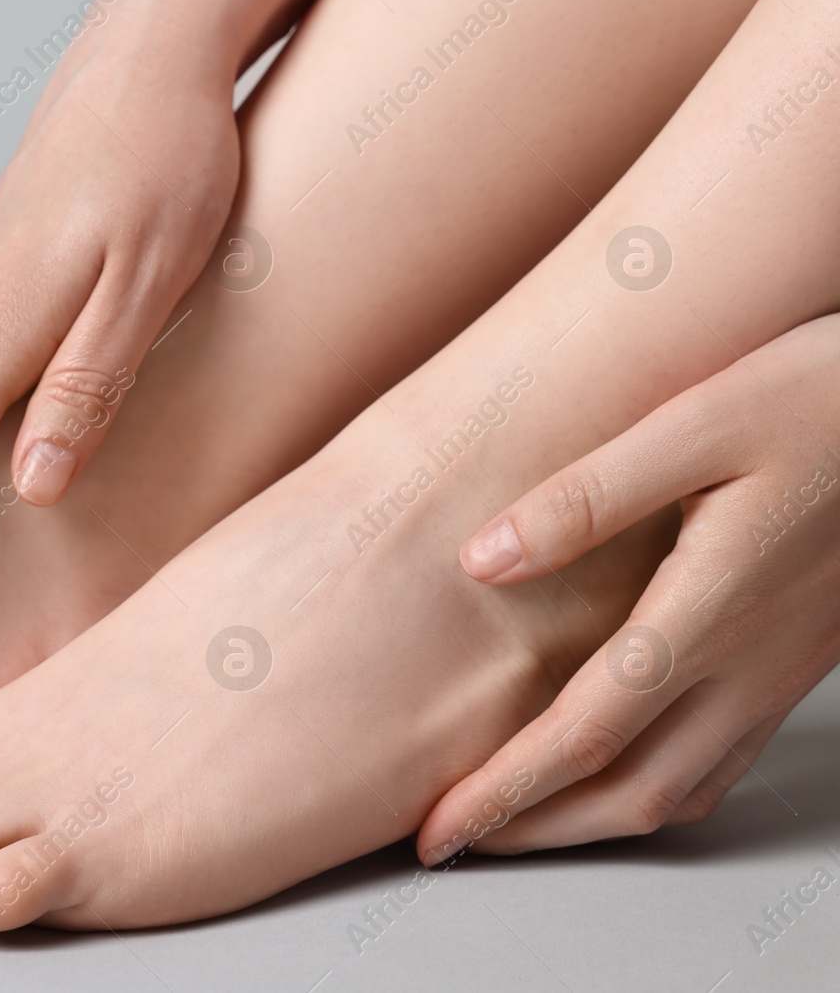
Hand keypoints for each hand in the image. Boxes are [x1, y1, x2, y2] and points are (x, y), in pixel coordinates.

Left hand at [418, 314, 839, 862]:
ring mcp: (781, 668)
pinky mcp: (799, 657)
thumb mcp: (692, 424)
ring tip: (518, 819)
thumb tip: (481, 560)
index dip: (503, 794)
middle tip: (455, 841)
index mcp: (709, 610)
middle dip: (536, 829)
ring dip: (592, 820)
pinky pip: (723, 760)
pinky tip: (618, 770)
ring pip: (682, 788)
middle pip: (632, 790)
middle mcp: (750, 660)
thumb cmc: (815, 398)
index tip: (437, 831)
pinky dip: (656, 789)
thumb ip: (585, 498)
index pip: (585, 735)